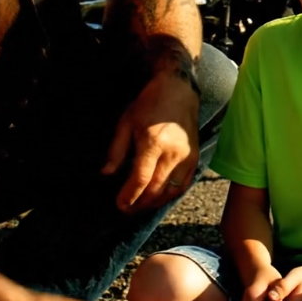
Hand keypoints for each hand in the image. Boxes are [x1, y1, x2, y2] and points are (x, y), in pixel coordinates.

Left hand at [102, 70, 199, 211]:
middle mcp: (172, 153)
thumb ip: (116, 150)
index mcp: (153, 143)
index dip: (129, 196)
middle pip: (156, 189)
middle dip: (140, 203)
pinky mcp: (195, 158)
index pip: (140, 179)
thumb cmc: (149, 104)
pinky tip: (160, 197)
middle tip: (128, 209)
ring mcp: (186, 157)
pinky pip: (184, 184)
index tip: (119, 204)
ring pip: (171, 191)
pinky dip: (171, 195)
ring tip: (142, 206)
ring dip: (155, 203)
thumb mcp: (126, 122)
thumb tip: (106, 174)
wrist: (179, 91)